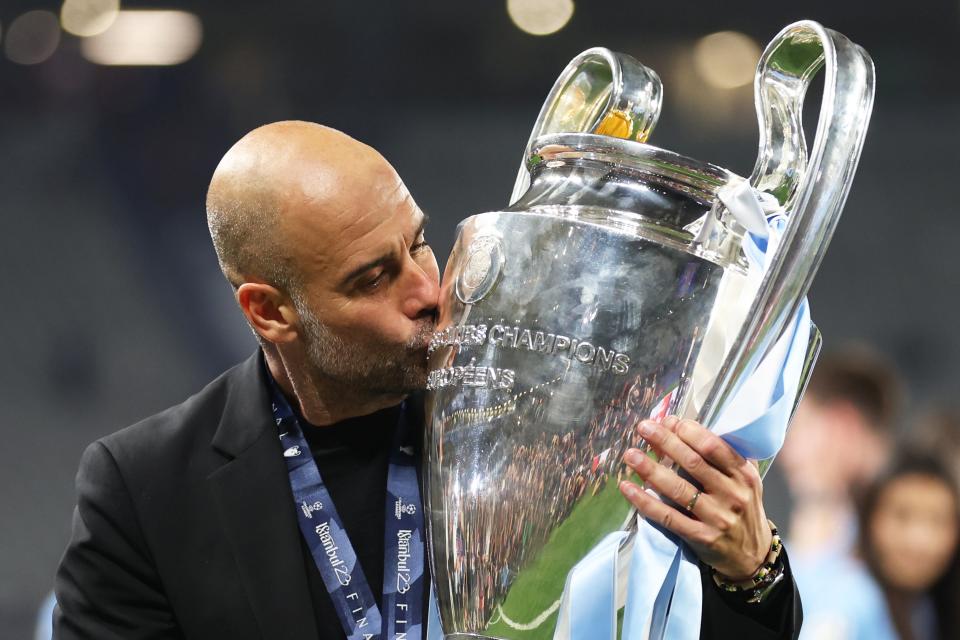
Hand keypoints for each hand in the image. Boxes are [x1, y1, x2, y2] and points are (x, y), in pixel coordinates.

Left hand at [618, 416, 771, 580]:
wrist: (751, 555)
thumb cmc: (740, 508)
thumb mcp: (739, 479)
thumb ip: (716, 455)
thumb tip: (676, 426)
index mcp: (743, 474)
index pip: (713, 446)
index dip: (687, 431)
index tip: (666, 420)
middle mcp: (733, 494)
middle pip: (693, 463)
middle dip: (665, 441)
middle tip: (643, 427)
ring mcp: (718, 518)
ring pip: (678, 489)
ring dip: (650, 469)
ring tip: (630, 455)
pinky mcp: (702, 538)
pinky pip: (668, 517)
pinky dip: (645, 501)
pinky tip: (628, 488)